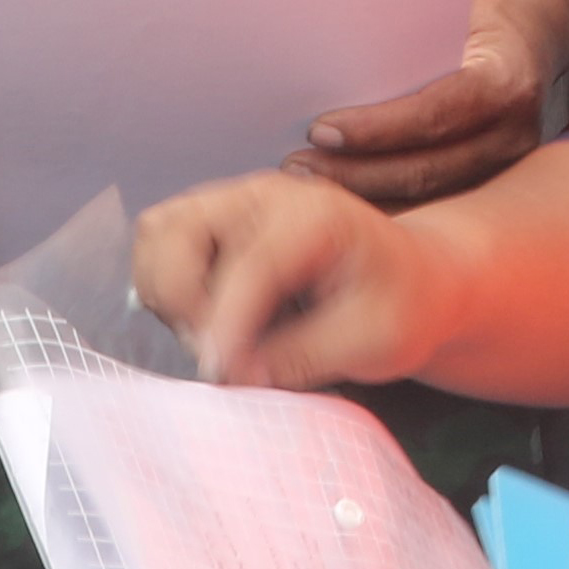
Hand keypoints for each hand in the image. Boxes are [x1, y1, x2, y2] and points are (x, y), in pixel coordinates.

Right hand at [136, 169, 448, 387]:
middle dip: (182, 303)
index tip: (218, 372)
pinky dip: (162, 287)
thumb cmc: (402, 307)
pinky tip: (203, 322)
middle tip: (217, 356)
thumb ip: (303, 356)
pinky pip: (158, 245)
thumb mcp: (376, 342)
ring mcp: (232, 202)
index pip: (252, 263)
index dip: (226, 321)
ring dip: (165, 294)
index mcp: (317, 215)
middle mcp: (265, 196)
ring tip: (210, 337)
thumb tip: (234, 373)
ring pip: (156, 235)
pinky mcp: (212, 222)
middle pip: (176, 231)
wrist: (413, 282)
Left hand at [293, 0, 563, 207]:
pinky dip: (384, 205)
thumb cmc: (473, 15)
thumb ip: (403, 37)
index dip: (374, 129)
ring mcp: (508, 167)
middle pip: (426, 170)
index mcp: (505, 80)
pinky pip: (433, 203)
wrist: (533, 34)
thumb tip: (319, 49)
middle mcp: (515, 133)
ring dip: (362, 196)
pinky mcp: (492, 184)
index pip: (434, 114)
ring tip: (308, 183)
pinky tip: (341, 198)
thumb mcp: (446, 10)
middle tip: (295, 167)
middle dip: (355, 174)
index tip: (318, 130)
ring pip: (426, 197)